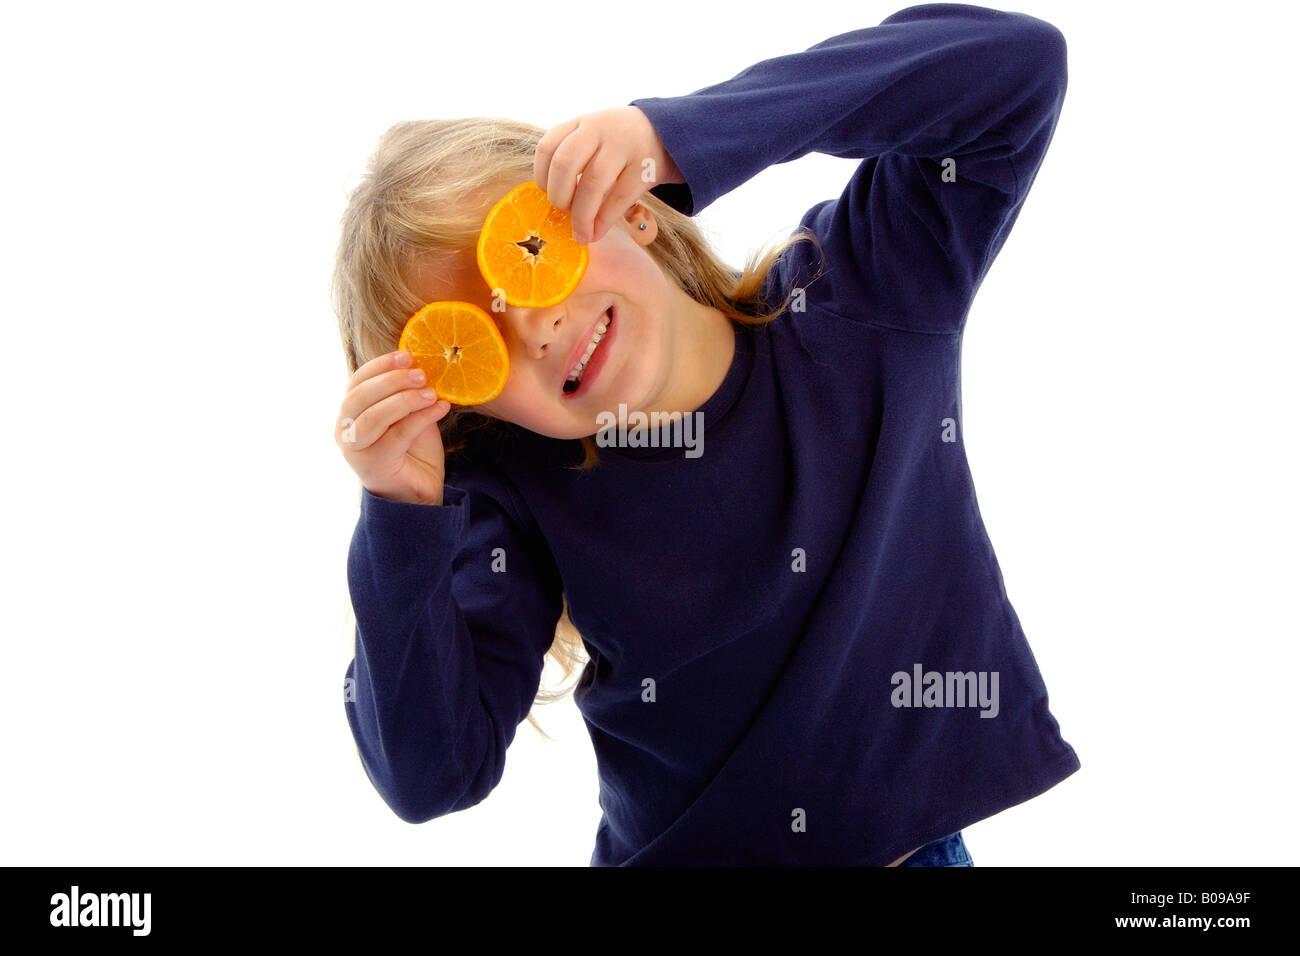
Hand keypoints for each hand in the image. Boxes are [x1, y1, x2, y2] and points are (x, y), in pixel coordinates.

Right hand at [335, 350, 452, 505]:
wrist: (419, 491)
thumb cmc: (412, 450)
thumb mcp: (409, 414)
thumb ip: (407, 393)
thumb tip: (422, 364)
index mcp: (350, 413)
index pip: (357, 382)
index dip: (380, 366)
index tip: (407, 354)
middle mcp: (346, 430)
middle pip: (359, 397)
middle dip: (391, 380)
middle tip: (421, 373)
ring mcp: (356, 450)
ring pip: (374, 417)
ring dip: (404, 400)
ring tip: (431, 392)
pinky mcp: (374, 465)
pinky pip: (397, 436)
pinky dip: (420, 419)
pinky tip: (440, 408)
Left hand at [533, 105, 684, 244]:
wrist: (668, 133)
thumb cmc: (620, 145)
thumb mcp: (594, 138)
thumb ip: (572, 159)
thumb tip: (553, 205)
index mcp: (581, 123)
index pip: (547, 147)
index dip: (541, 176)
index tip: (546, 193)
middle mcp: (599, 130)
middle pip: (565, 164)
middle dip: (559, 196)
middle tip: (563, 212)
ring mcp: (623, 146)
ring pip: (592, 183)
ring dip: (581, 215)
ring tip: (581, 234)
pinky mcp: (644, 167)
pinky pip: (619, 198)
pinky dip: (604, 221)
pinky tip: (597, 233)